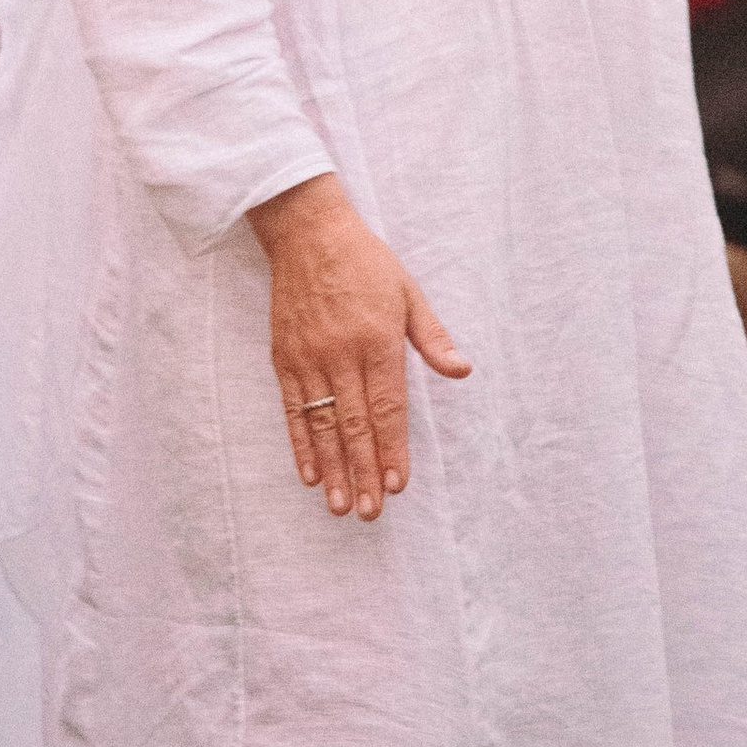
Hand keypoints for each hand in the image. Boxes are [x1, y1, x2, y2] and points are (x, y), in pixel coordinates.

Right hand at [249, 170, 469, 522]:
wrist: (307, 233)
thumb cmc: (366, 262)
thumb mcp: (410, 293)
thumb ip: (433, 338)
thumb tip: (462, 370)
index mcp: (378, 340)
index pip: (387, 407)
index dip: (392, 449)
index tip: (397, 485)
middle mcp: (341, 354)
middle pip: (355, 425)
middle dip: (362, 473)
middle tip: (369, 513)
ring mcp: (309, 359)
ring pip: (321, 425)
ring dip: (331, 469)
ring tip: (339, 506)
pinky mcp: (284, 358)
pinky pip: (292, 409)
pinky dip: (299, 444)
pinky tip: (308, 473)